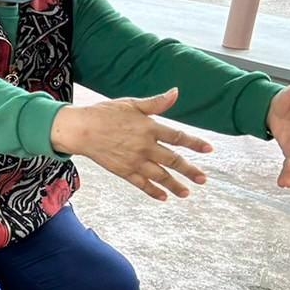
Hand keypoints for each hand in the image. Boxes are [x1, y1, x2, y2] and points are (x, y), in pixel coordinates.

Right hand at [51, 88, 213, 200]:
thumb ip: (155, 103)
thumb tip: (175, 93)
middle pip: (173, 160)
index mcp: (149, 128)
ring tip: (187, 193)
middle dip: (189, 171)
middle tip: (203, 179)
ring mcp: (134, 160)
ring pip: (160, 176)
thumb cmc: (104, 113)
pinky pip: (142, 184)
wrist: (80, 130)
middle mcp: (145, 146)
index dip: (194, 143)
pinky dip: (153, 191)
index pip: (177, 137)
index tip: (209, 149)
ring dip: (175, 185)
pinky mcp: (123, 171)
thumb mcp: (131, 103)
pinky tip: (163, 197)